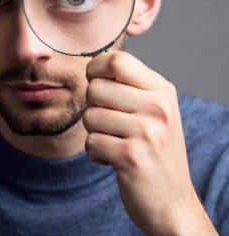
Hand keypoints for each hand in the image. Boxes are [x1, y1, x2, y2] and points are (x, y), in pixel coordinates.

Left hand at [83, 51, 217, 234]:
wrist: (171, 201)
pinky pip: (91, 142)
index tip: (95, 80)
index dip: (95, 67)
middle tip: (110, 123)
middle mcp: (158, 107)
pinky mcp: (131, 157)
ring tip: (116, 142)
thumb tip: (93, 65)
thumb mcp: (154, 110)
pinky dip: (96, 153)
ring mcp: (147, 132)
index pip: (117, 60)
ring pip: (89, 116)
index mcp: (162, 90)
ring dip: (95, 133)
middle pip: (96, 88)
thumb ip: (129, 86)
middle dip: (93, 106)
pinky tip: (113, 159)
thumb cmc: (154, 150)